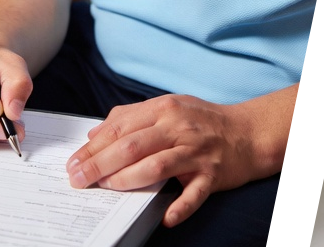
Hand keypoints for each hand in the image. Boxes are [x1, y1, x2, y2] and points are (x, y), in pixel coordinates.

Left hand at [67, 93, 280, 226]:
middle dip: (99, 164)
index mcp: (166, 110)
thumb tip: (95, 132)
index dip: (93, 147)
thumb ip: (132, 116)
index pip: (121, 128)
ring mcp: (197, 152)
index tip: (74, 163)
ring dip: (127, 180)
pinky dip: (179, 207)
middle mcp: (180, 128)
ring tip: (108, 188)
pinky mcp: (213, 174)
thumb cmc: (204, 121)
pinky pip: (194, 193)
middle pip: (132, 146)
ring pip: (156, 166)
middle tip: (78, 180)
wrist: (249, 132)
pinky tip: (165, 217)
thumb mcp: (170, 107)